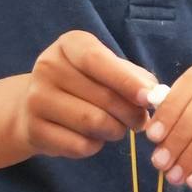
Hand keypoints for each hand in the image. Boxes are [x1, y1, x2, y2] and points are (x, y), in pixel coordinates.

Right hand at [15, 31, 157, 159]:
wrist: (36, 108)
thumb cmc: (84, 84)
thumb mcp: (107, 70)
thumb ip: (134, 77)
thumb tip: (157, 95)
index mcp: (68, 45)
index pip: (97, 60)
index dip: (126, 80)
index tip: (148, 97)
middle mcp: (47, 67)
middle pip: (102, 96)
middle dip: (131, 114)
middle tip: (141, 121)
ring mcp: (36, 99)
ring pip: (93, 123)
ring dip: (116, 131)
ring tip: (117, 127)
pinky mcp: (35, 130)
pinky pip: (80, 145)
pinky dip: (96, 146)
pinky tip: (92, 137)